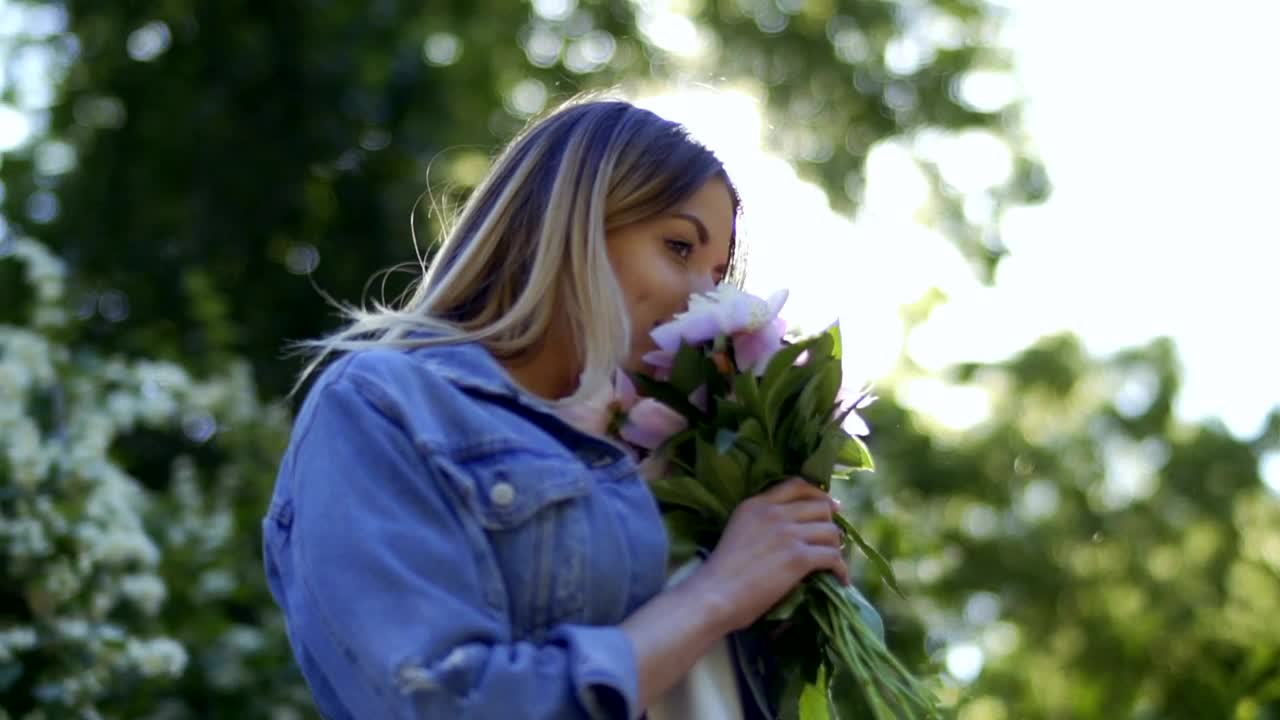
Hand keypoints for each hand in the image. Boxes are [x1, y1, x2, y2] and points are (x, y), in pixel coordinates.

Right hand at [686, 477, 847, 633]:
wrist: (714, 595)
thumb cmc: (720, 573)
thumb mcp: (738, 531)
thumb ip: (761, 522)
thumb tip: (795, 528)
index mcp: (755, 504)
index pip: (796, 485)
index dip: (818, 495)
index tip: (828, 506)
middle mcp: (773, 513)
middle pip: (820, 507)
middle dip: (830, 523)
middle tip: (832, 539)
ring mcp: (787, 534)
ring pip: (831, 531)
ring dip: (836, 547)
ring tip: (833, 560)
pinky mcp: (798, 558)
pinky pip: (833, 557)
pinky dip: (841, 569)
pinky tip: (841, 579)